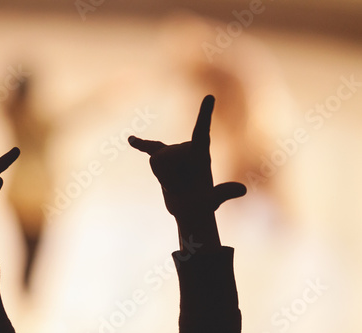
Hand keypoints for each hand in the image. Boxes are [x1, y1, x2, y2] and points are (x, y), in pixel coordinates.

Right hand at [129, 95, 245, 248]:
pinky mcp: (162, 160)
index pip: (202, 131)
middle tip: (181, 188)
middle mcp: (188, 149)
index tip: (210, 96)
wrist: (190, 212)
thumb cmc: (203, 206)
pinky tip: (130, 139)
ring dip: (163, 178)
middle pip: (167, 156)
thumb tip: (241, 190)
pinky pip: (149, 148)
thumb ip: (223, 192)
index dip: (204, 114)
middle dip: (168, 177)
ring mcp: (174, 154)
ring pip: (157, 161)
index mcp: (202, 154)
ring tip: (174, 186)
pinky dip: (140, 144)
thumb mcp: (212, 200)